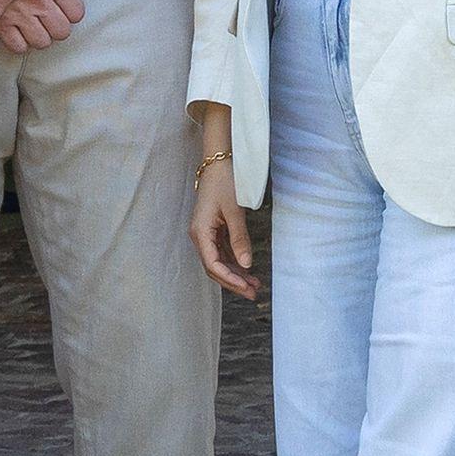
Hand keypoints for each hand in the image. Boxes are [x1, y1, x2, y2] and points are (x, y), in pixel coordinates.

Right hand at [0, 0, 101, 50]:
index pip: (77, 13)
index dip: (71, 13)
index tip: (61, 8)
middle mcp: (40, 1)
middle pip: (62, 32)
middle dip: (55, 27)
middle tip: (45, 19)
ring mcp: (20, 13)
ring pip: (42, 42)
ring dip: (37, 36)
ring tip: (29, 25)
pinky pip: (17, 47)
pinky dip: (17, 42)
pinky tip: (13, 30)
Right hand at [187, 151, 258, 301]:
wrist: (218, 161)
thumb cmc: (224, 182)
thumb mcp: (235, 211)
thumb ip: (240, 238)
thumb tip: (246, 264)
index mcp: (200, 232)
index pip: (212, 264)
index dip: (228, 278)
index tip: (245, 287)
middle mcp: (200, 235)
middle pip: (214, 267)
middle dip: (233, 282)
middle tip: (253, 293)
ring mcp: (206, 233)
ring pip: (219, 261)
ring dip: (235, 274)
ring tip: (254, 285)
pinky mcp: (213, 229)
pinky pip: (222, 252)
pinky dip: (234, 262)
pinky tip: (247, 269)